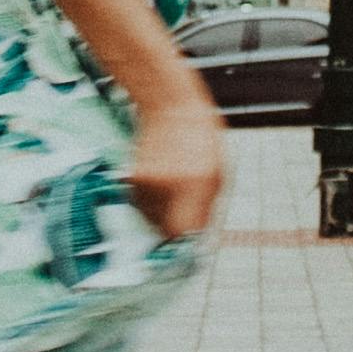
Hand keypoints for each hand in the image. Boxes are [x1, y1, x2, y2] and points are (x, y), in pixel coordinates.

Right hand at [126, 99, 224, 239]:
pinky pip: (139, 203)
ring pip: (149, 217)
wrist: (169, 105)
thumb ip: (207, 205)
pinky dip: (147, 199)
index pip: (184, 231)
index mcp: (200, 184)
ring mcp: (149, 181)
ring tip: (171, 187)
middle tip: (181, 210)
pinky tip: (158, 179)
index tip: (185, 246)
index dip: (183, 244)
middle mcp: (172, 185)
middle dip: (173, 227)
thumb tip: (196, 235)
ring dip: (159, 212)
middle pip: (164, 229)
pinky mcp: (134, 177)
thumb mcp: (219, 172)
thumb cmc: (200, 136)